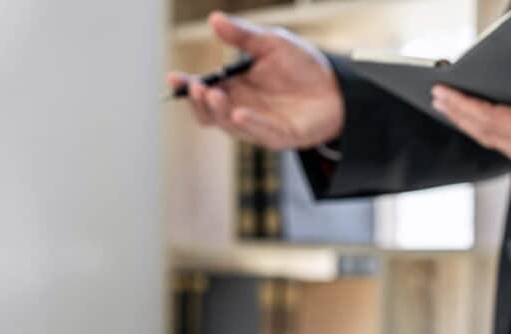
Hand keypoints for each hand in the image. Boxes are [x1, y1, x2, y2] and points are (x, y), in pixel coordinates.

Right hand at [166, 12, 343, 149]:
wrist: (337, 86)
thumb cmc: (301, 66)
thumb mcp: (270, 43)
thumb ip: (242, 36)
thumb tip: (214, 19)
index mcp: (234, 88)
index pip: (203, 91)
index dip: (187, 87)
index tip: (174, 78)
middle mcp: (241, 109)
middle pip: (209, 113)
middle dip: (199, 102)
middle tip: (197, 87)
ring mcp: (258, 126)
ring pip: (229, 126)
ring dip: (218, 111)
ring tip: (214, 94)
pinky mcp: (279, 137)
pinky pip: (259, 133)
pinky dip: (249, 123)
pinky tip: (240, 112)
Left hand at [431, 59, 510, 185]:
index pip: (492, 119)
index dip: (463, 107)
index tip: (443, 95)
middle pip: (489, 135)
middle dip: (460, 116)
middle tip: (440, 101)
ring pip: (501, 146)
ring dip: (476, 129)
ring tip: (458, 113)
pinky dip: (498, 140)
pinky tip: (495, 133)